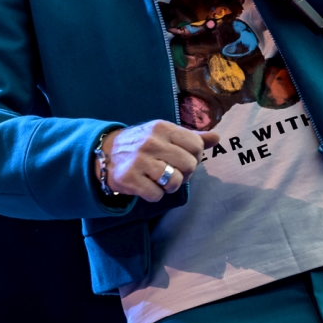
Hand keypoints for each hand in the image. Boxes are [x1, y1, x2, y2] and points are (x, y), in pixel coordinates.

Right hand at [98, 121, 219, 201]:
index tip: (184, 159)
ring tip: (160, 179)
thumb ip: (191, 137)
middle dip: (185, 173)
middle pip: (189, 165)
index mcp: (162, 127)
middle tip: (172, 172)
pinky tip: (146, 185)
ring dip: (170, 186)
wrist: (106, 153)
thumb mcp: (165, 134)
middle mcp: (151, 141)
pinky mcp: (129, 178)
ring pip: (175, 182)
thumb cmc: (142, 144)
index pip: (196, 146)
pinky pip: (156, 195)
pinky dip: (154, 194)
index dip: (195, 157)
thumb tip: (217, 137)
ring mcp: (139, 160)